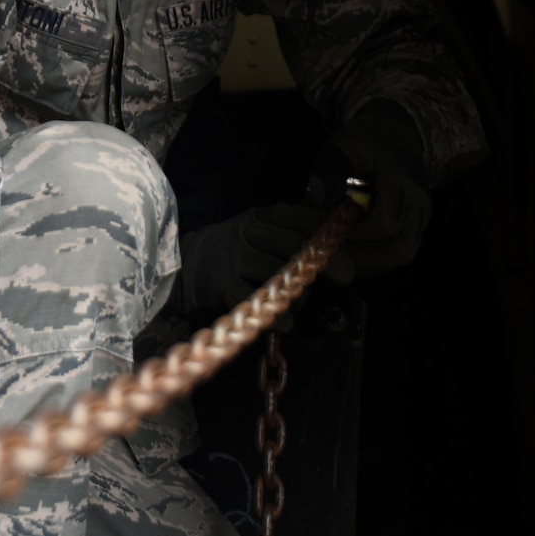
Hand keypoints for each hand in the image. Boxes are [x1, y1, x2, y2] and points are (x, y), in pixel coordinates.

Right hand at [171, 202, 353, 315]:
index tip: (341, 237)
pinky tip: (288, 323)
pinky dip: (275, 314)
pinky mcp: (225, 284)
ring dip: (298, 291)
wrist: (185, 265)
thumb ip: (287, 222)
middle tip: (348, 274)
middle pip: (293, 244)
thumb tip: (327, 213)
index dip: (322, 227)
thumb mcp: (256, 226)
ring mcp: (236, 258)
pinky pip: (256, 299)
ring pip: (277, 273)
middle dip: (325, 259)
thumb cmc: (232, 248)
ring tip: (305, 301)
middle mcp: (249, 233)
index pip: (297, 216)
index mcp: (260, 217)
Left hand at [306, 101, 430, 274]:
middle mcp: (419, 203)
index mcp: (402, 180)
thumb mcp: (341, 148)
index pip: (384, 223)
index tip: (327, 231)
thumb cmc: (364, 140)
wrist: (393, 134)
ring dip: (368, 261)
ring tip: (336, 253)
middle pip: (402, 249)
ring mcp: (421, 216)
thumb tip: (313, 206)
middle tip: (330, 252)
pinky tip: (347, 251)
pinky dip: (373, 259)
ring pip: (402, 255)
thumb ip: (326, 174)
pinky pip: (397, 253)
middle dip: (363, 257)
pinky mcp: (415, 225)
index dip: (354, 234)